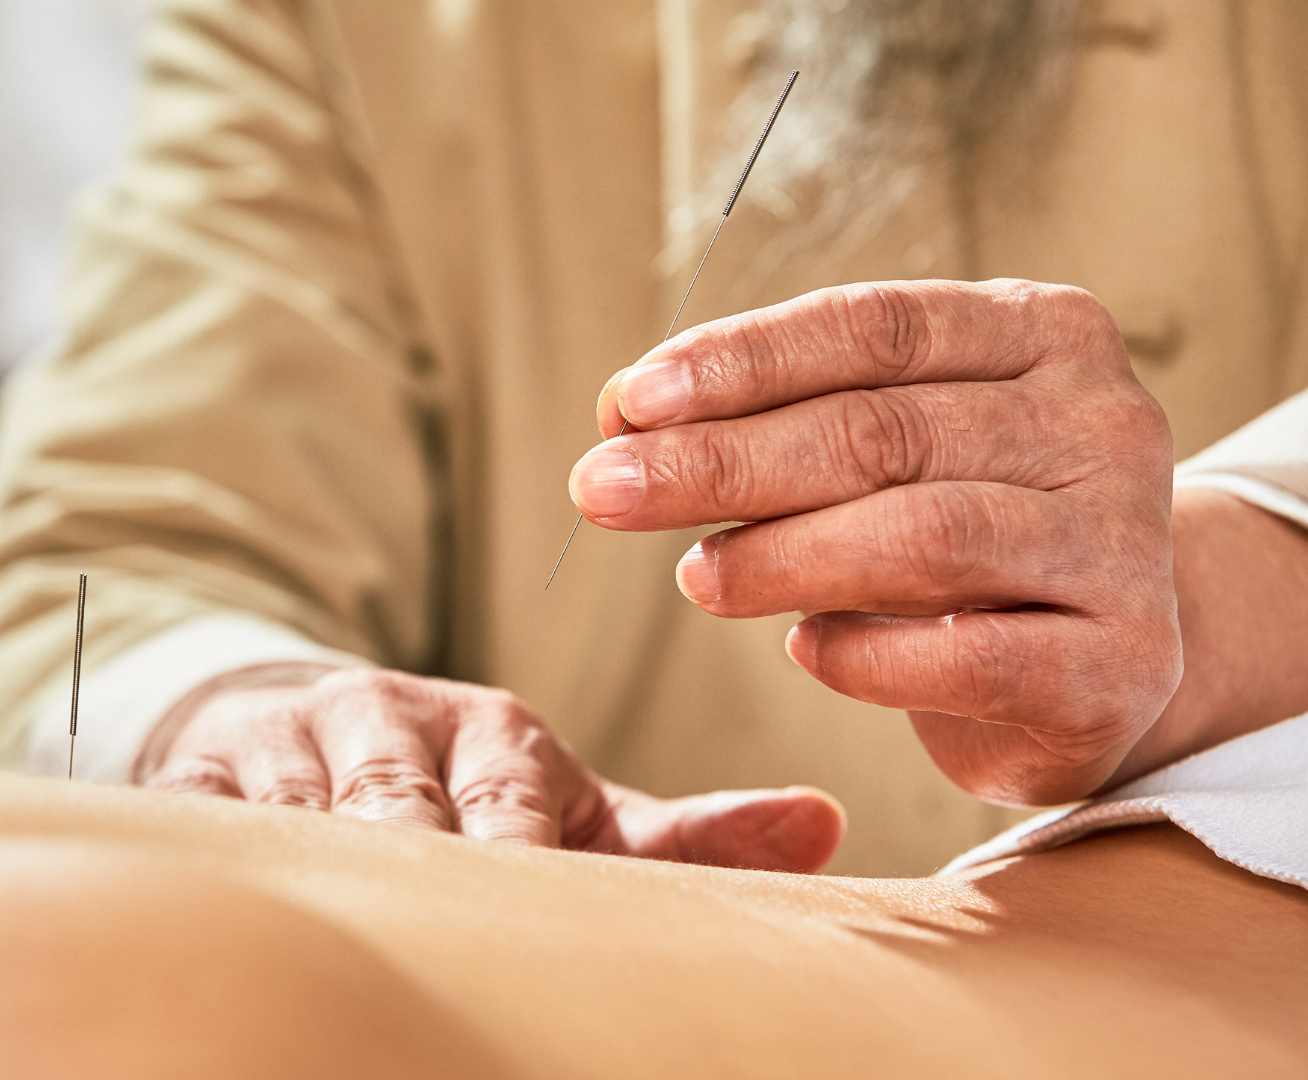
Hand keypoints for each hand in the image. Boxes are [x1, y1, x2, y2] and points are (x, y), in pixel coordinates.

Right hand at [140, 666, 843, 871]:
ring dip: (326, 876)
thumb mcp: (565, 803)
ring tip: (358, 938)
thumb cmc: (456, 783)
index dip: (523, 863)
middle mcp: (387, 720)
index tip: (537, 911)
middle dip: (425, 874)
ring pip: (305, 819)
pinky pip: (199, 822)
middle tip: (460, 941)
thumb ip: (680, 834)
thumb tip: (823, 824)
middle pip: (405, 812)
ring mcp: (288, 744)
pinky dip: (220, 866)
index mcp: (492, 731)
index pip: (514, 805)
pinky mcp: (197, 769)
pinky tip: (246, 909)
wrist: (289, 715)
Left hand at [571, 279, 1179, 805]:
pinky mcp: (1117, 666)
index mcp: (1043, 333)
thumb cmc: (964, 530)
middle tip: (604, 489)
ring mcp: (1122, 547)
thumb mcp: (884, 451)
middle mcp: (1102, 425)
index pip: (875, 326)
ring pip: (926, 535)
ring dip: (782, 555)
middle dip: (724, 461)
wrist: (1104, 655)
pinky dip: (865, 654)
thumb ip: (777, 421)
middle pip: (884, 430)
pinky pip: (968, 656)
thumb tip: (621, 416)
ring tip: (695, 575)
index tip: (629, 401)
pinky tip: (804, 650)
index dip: (744, 359)